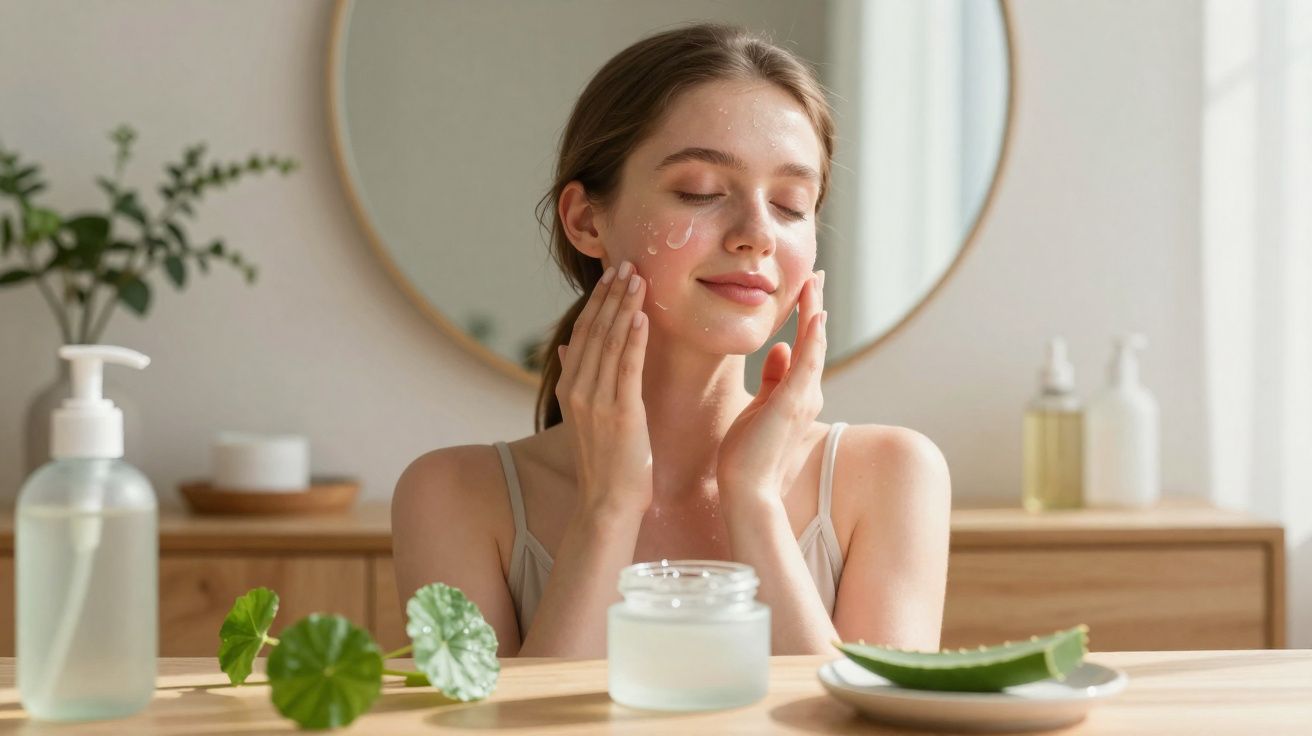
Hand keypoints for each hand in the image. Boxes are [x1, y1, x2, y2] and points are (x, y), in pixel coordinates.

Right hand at [556, 260, 652, 519]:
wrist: (607, 503)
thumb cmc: (605, 462)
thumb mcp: (584, 417)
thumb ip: (577, 378)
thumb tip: (568, 346)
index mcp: (570, 388)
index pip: (583, 333)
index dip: (598, 302)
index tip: (612, 275)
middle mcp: (578, 390)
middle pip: (595, 330)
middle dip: (611, 294)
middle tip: (627, 263)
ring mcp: (596, 401)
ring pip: (610, 342)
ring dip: (624, 306)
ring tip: (637, 278)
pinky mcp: (620, 413)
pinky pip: (626, 367)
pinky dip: (634, 339)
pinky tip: (642, 316)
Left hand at [717, 270, 826, 508]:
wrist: (745, 490)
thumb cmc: (747, 455)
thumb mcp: (759, 408)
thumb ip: (772, 378)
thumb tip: (781, 348)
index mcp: (797, 395)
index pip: (805, 346)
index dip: (807, 316)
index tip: (806, 289)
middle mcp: (807, 394)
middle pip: (815, 341)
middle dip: (815, 306)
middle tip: (816, 274)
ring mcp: (803, 399)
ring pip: (815, 346)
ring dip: (815, 312)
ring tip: (814, 283)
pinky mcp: (793, 405)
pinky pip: (808, 364)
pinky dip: (813, 339)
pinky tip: (816, 316)